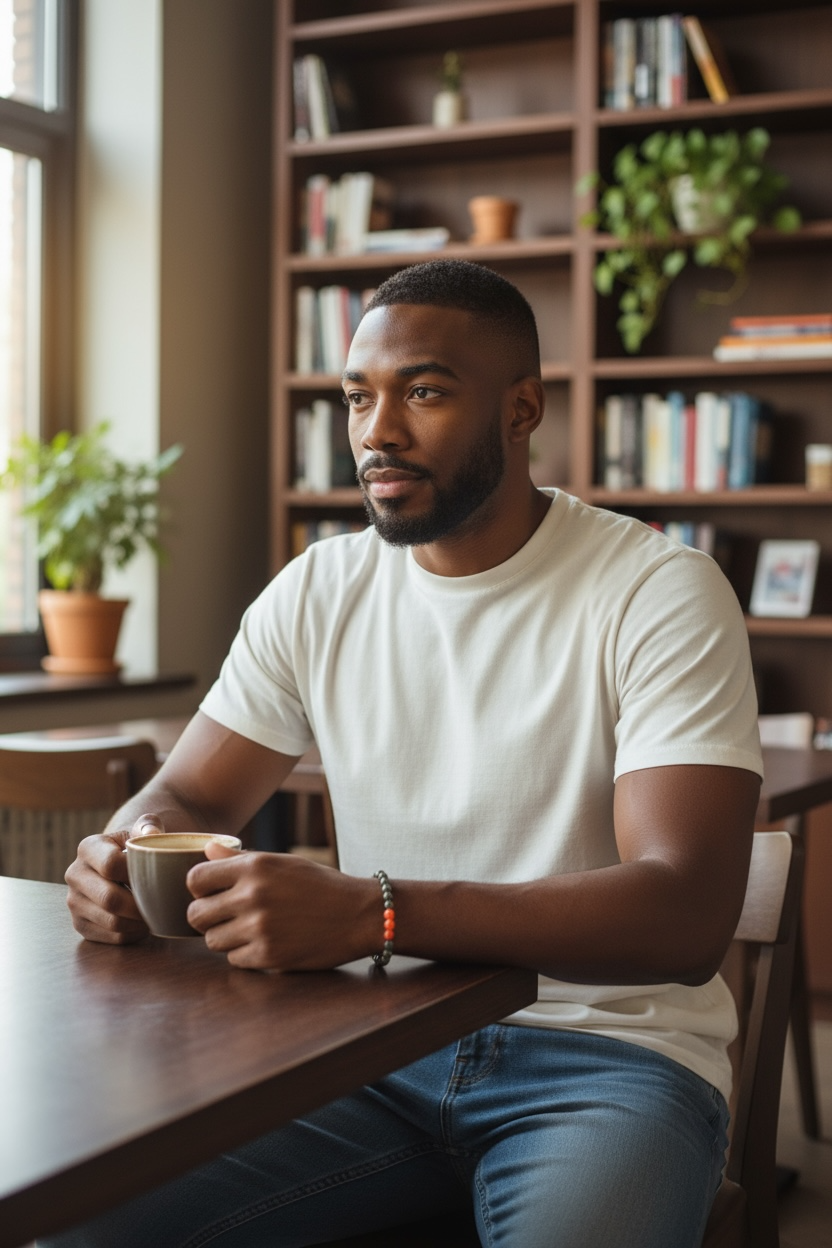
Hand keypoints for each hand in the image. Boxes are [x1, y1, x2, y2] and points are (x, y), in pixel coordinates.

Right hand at [65, 814, 157, 944]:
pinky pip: (111, 937)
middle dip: (141, 905)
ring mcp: (74, 902)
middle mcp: (74, 874)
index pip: (111, 865)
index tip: (157, 875)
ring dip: (139, 922)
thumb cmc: (135, 846)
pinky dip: (133, 934)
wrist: (120, 864)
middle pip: (110, 899)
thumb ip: (149, 825)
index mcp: (88, 848)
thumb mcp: (142, 829)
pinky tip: (144, 922)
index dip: (138, 873)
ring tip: (155, 912)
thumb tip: (153, 833)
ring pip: (112, 922)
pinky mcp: (80, 924)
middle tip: (162, 903)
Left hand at [186, 847, 377, 970]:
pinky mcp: (269, 956)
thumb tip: (206, 851)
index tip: (211, 893)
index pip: (195, 879)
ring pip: (213, 941)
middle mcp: (252, 895)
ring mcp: (259, 928)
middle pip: (196, 914)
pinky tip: (265, 943)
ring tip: (248, 930)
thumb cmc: (321, 885)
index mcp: (254, 867)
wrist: (360, 914)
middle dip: (206, 917)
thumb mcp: (283, 863)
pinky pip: (234, 960)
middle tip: (225, 916)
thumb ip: (240, 859)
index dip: (199, 888)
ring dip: (226, 937)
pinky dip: (245, 954)